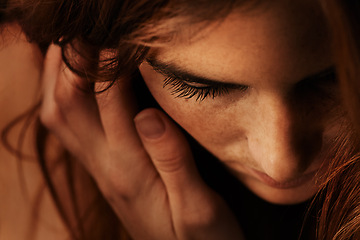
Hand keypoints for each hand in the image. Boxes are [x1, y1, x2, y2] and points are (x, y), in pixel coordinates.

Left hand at [40, 45, 243, 239]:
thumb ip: (173, 161)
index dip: (109, 67)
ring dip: (58, 80)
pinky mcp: (106, 172)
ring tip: (71, 48)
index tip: (118, 38)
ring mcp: (101, 170)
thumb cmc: (201, 239)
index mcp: (130, 171)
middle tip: (82, 32)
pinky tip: (77, 84)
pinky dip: (64, 99)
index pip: (109, 105)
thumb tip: (147, 115)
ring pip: (60, 118)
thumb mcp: (199, 208)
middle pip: (65, 107)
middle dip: (68, 65)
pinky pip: (69, 130)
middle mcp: (106, 168)